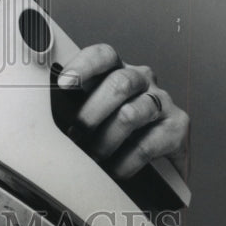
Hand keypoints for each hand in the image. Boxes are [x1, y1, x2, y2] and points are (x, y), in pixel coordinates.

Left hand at [57, 44, 188, 179]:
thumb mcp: (96, 111)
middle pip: (118, 84)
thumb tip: (46, 112)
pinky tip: (115, 169)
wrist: (161, 165)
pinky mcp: (178, 128)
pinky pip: (146, 145)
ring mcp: (163, 102)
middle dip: (91, 112)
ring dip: (105, 140)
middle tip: (76, 134)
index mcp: (119, 69)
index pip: (104, 55)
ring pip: (130, 115)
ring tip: (93, 156)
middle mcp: (143, 80)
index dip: (84, 66)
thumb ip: (76, 104)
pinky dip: (125, 162)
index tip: (64, 84)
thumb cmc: (118, 131)